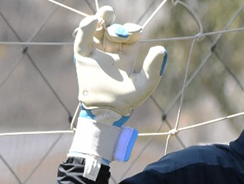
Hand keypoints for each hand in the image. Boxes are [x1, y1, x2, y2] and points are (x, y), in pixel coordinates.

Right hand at [74, 6, 165, 123]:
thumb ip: (152, 68)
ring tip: (106, 14)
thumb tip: (161, 49)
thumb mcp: (144, 84)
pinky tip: (92, 22)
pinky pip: (82, 39)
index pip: (130, 37)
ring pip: (97, 30)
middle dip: (118, 25)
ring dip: (101, 19)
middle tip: (123, 28)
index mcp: (127, 55)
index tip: (136, 32)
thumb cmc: (127, 99)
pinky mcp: (83, 56)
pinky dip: (86, 29)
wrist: (107, 110)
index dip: (133, 30)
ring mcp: (96, 52)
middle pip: (114, 30)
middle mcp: (111, 51)